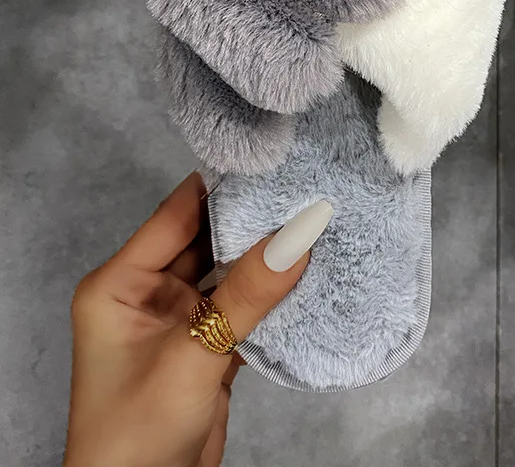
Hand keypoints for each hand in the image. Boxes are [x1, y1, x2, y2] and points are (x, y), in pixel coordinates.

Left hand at [64, 173, 329, 466]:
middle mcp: (148, 292)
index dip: (223, 188)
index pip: (176, 215)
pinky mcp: (207, 343)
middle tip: (306, 190)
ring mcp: (180, 318)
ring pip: (229, 272)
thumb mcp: (193, 356)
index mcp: (120, 283)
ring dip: (265, 256)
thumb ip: (248, 294)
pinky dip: (270, 292)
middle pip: (207, 240)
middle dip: (253, 220)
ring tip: (314, 223)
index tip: (274, 163)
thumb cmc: (138, 431)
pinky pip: (242, 303)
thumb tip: (302, 234)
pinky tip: (305, 272)